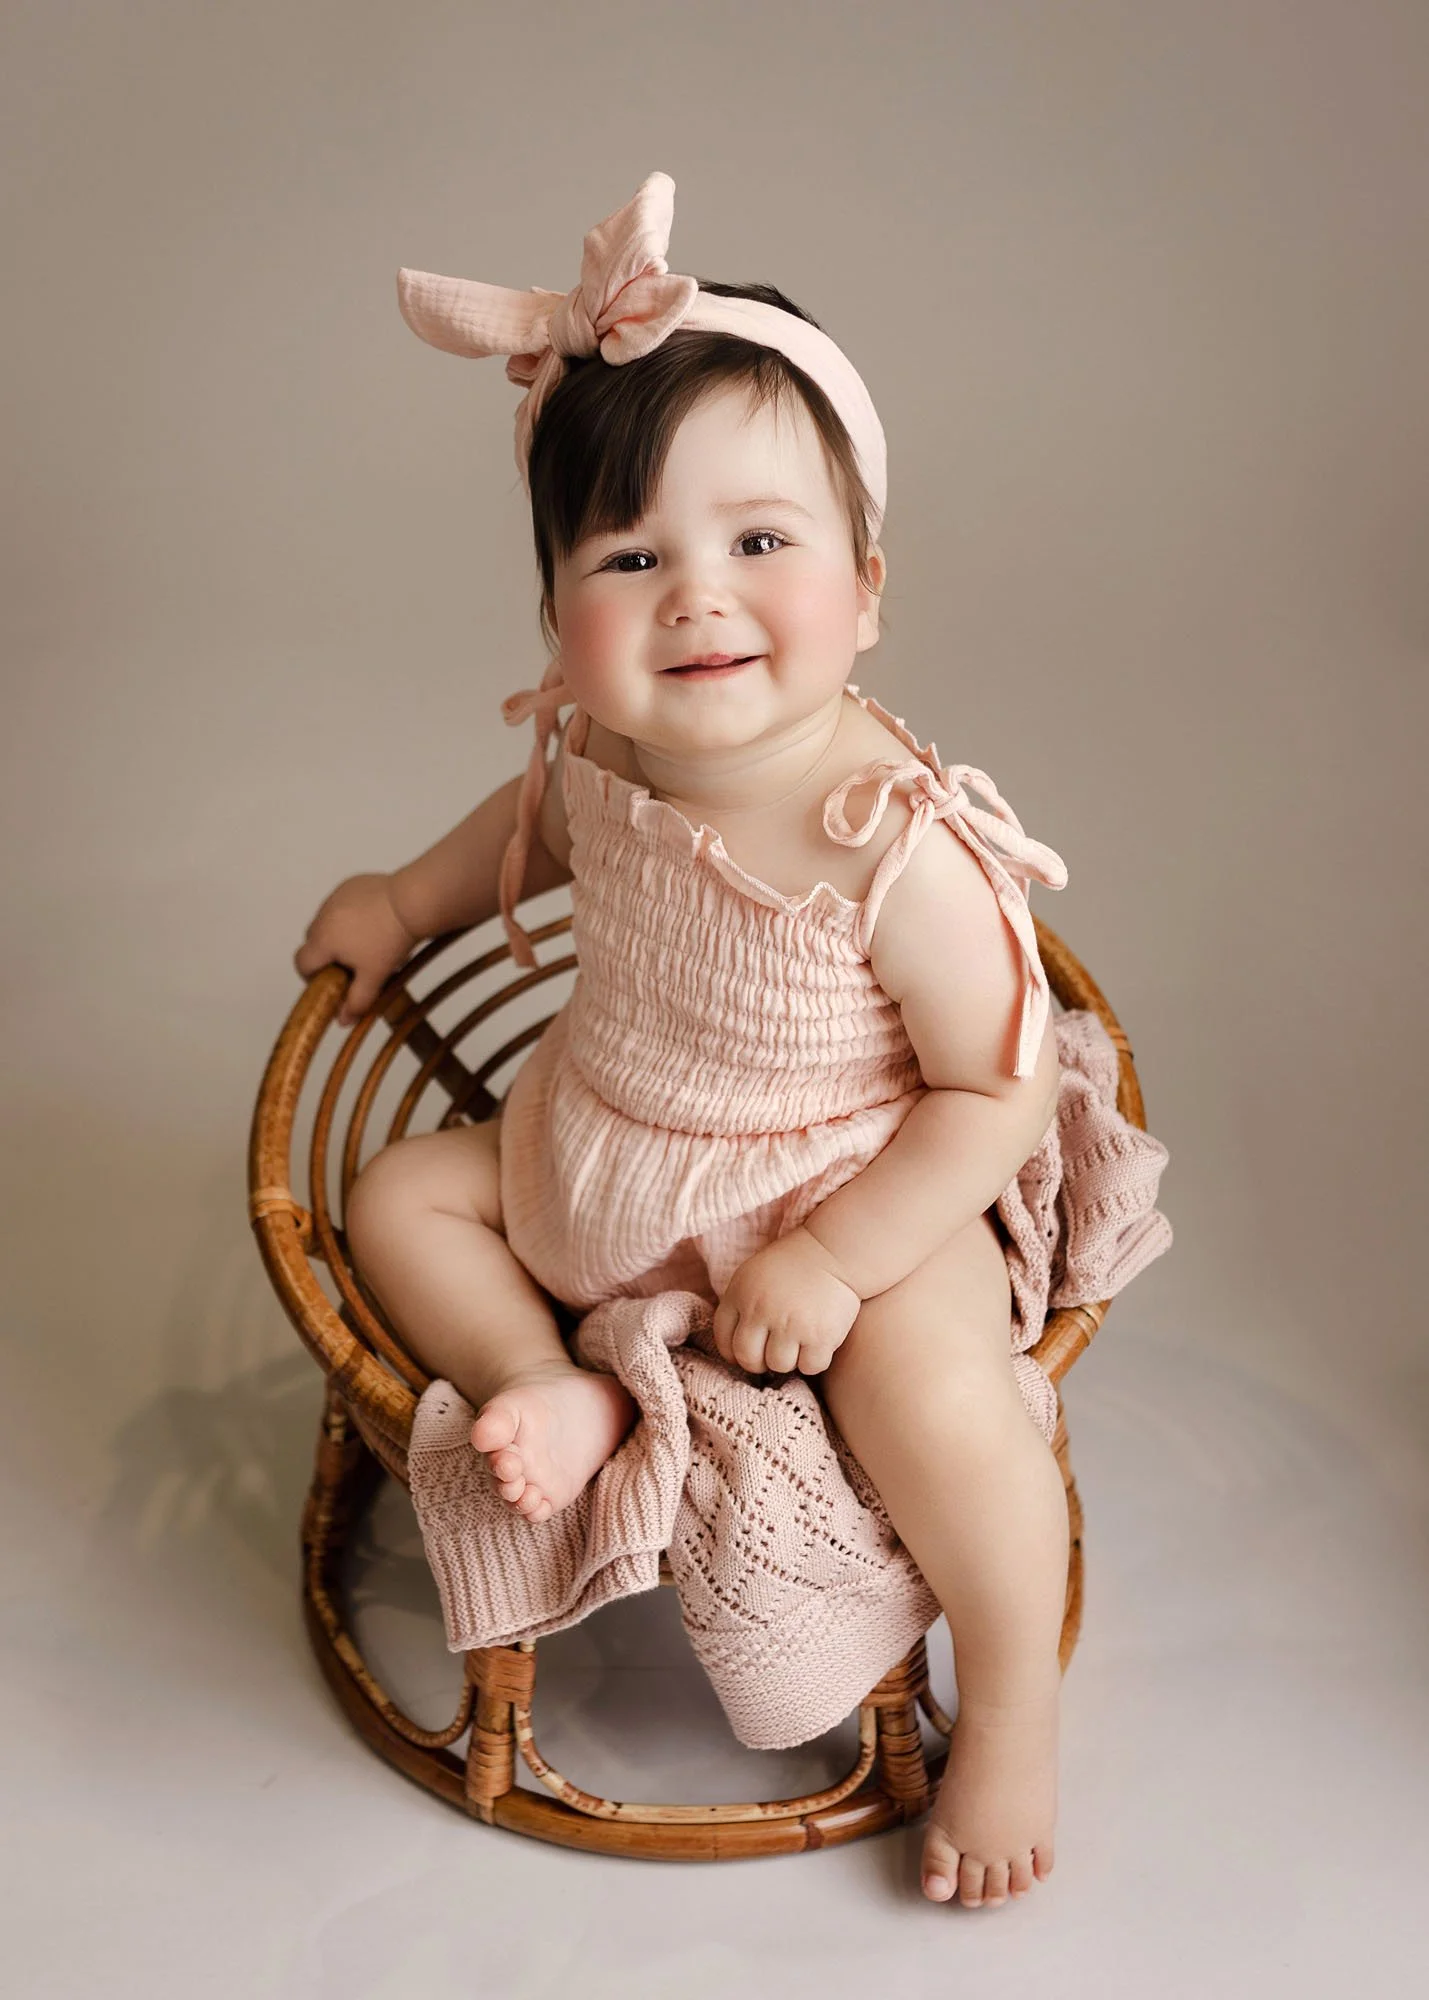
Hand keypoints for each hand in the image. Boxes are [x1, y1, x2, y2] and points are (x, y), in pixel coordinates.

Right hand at [293, 872, 419, 1026]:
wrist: (412, 903)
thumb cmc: (391, 940)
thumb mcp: (374, 976)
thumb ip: (356, 1001)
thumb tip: (342, 1021)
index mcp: (322, 940)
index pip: (302, 963)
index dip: (312, 976)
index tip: (331, 982)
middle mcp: (323, 916)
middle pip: (313, 942)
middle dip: (327, 955)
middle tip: (353, 965)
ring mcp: (336, 897)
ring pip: (327, 922)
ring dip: (337, 934)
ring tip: (367, 942)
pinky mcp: (351, 885)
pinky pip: (341, 904)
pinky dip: (349, 915)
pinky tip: (373, 922)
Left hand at [711, 1228, 862, 1377]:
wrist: (833, 1251)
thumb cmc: (791, 1266)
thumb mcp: (752, 1275)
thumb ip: (739, 1306)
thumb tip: (734, 1350)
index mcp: (740, 1295)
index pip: (724, 1340)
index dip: (734, 1353)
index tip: (748, 1351)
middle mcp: (762, 1310)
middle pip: (748, 1359)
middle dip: (759, 1362)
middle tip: (773, 1352)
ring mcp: (791, 1324)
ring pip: (779, 1365)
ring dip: (789, 1360)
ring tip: (798, 1342)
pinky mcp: (821, 1335)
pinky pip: (810, 1367)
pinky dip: (814, 1360)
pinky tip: (817, 1343)